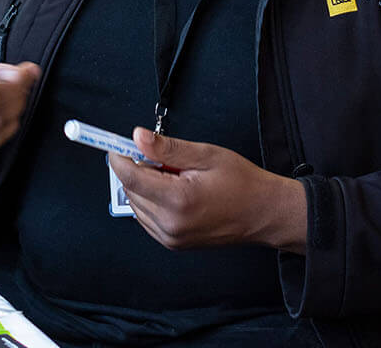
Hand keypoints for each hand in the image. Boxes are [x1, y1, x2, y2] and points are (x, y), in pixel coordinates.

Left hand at [109, 128, 308, 252]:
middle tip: (160, 157)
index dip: (119, 158)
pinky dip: (151, 201)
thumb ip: (168, 148)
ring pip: (136, 205)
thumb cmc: (242, 183)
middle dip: (137, 170)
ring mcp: (171, 238)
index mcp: (177, 201)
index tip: (116, 145)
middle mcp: (170, 224)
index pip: (131, 177)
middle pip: (131, 191)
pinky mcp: (173, 243)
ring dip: (144, 186)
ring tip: (175, 176)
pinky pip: (147, 218)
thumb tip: (137, 137)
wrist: (264, 213)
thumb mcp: (206, 155)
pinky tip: (174, 191)